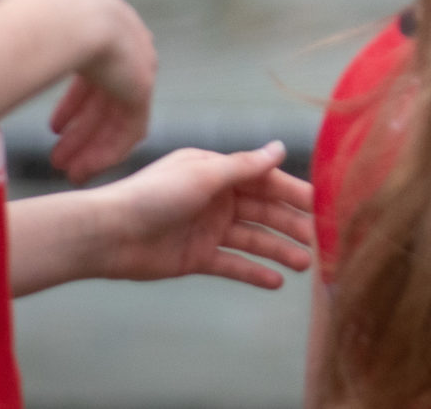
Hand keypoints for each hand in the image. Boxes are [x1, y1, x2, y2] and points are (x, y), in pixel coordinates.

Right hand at [44, 0, 156, 183]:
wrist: (66, 16)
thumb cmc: (31, 20)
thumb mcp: (29, 36)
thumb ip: (20, 53)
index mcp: (98, 30)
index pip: (91, 74)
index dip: (73, 104)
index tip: (55, 128)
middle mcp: (123, 47)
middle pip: (105, 98)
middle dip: (81, 131)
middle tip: (59, 158)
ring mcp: (135, 65)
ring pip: (116, 117)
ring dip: (91, 147)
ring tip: (69, 172)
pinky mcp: (141, 87)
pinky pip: (129, 129)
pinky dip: (107, 152)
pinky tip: (86, 170)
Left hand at [90, 142, 315, 288]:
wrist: (109, 234)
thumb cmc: (154, 196)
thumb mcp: (203, 175)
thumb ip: (244, 166)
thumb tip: (280, 148)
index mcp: (217, 171)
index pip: (264, 180)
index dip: (292, 191)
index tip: (321, 204)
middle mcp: (216, 198)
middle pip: (262, 211)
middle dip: (290, 224)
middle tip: (319, 240)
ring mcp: (208, 229)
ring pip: (252, 239)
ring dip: (278, 250)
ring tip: (304, 265)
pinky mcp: (197, 257)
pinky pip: (232, 264)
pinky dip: (254, 272)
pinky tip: (277, 282)